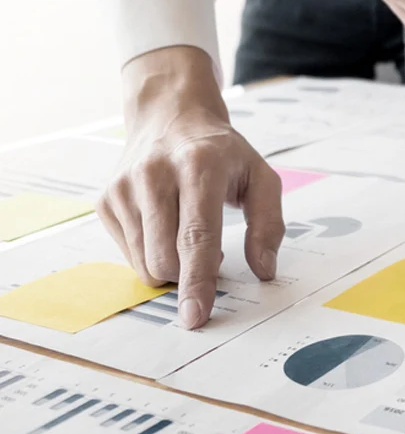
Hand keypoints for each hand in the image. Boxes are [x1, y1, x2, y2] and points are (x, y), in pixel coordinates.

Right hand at [98, 46, 284, 329]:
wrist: (170, 117)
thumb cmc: (222, 154)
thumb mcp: (262, 177)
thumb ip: (269, 225)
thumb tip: (264, 271)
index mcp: (199, 166)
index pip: (197, 236)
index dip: (197, 281)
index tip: (195, 316)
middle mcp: (154, 174)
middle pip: (166, 258)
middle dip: (189, 275)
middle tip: (211, 252)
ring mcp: (124, 187)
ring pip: (145, 263)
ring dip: (172, 266)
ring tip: (187, 232)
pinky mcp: (106, 199)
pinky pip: (130, 254)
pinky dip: (153, 253)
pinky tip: (166, 225)